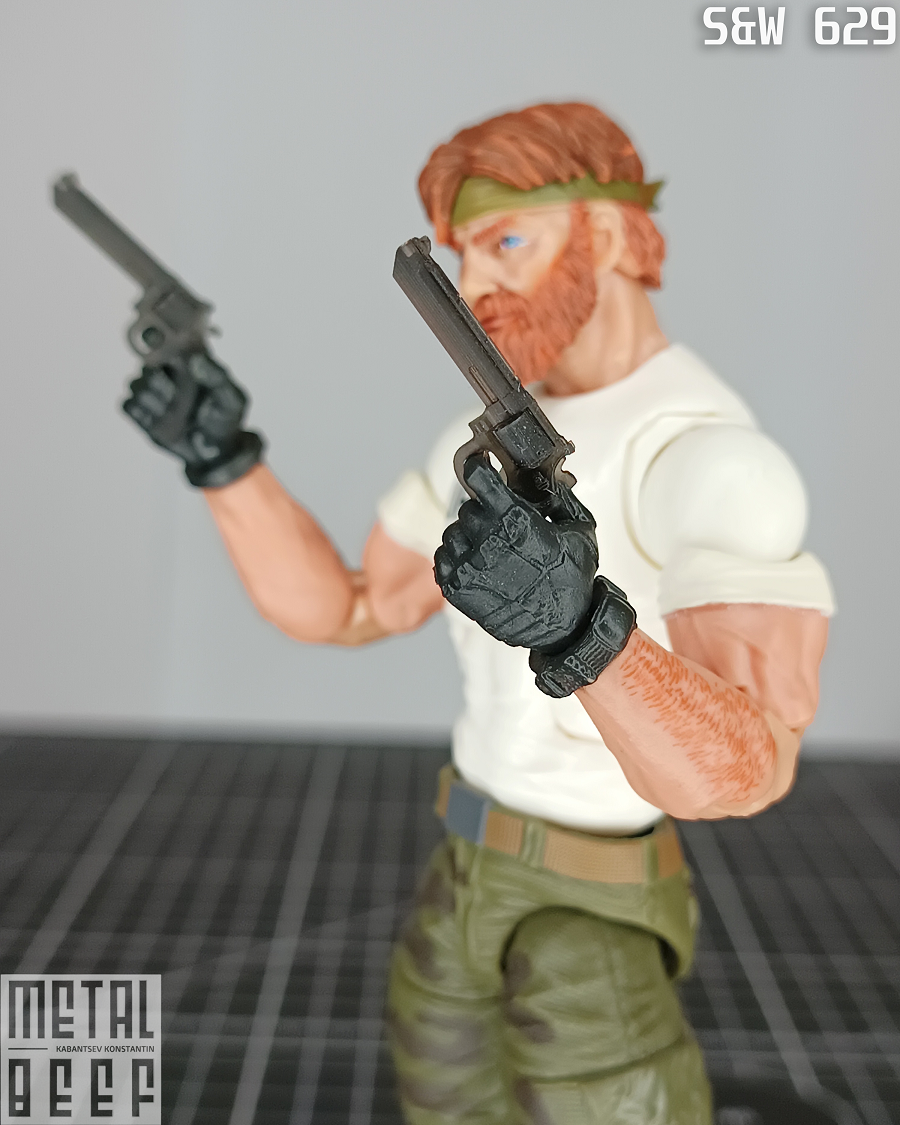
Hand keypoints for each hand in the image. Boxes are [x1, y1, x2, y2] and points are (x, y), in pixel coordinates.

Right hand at [122, 352, 262, 486]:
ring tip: (171, 412)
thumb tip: (196, 360)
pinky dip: (141, 412)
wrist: (216, 453)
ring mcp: (154, 396)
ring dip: (152, 399)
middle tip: (176, 396)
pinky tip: (159, 420)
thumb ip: (217, 377)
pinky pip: (128, 405)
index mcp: (188, 367)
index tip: (174, 365)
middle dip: (160, 382)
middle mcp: (167, 378)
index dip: (165, 352)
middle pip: (147, 366)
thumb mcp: (231, 398)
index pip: (166, 348)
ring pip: (136, 385)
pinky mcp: (143, 416)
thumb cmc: (224, 421)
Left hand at [434, 455, 598, 650]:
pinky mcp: (456, 588)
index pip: (478, 476)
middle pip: (467, 507)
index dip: (478, 467)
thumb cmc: (572, 580)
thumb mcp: (579, 529)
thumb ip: (559, 497)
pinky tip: (479, 564)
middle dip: (484, 511)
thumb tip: (545, 476)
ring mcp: (469, 566)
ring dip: (468, 536)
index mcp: (515, 520)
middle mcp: (487, 541)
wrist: (563, 628)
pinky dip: (457, 557)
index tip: (479, 465)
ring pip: (452, 532)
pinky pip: (442, 557)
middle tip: (502, 526)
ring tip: (492, 550)